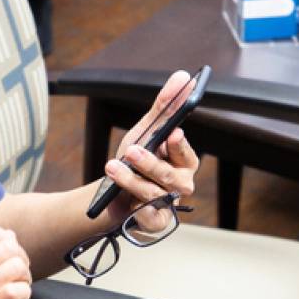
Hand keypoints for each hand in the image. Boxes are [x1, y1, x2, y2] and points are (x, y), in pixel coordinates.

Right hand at [0, 225, 32, 298]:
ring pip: (17, 266)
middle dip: (21, 260)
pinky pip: (16, 290)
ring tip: (17, 290)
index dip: (8, 243)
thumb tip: (8, 236)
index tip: (7, 259)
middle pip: (9, 247)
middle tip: (17, 277)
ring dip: (24, 278)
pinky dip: (24, 294)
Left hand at [101, 71, 200, 229]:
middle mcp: (179, 185)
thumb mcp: (146, 132)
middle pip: (168, 176)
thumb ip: (165, 107)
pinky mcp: (154, 222)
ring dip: (131, 180)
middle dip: (149, 163)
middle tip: (132, 150)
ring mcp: (168, 205)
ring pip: (152, 193)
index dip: (179, 145)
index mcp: (183, 162)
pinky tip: (120, 197)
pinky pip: (146, 215)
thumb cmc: (136, 162)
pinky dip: (132, 205)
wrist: (114, 197)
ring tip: (112, 167)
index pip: (186, 153)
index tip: (171, 133)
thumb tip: (184, 76)